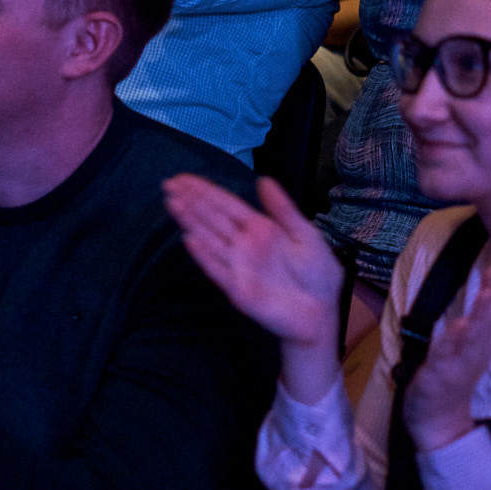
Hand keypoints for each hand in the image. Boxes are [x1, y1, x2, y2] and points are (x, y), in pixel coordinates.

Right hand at [163, 175, 342, 349]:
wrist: (322, 311)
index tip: (183, 178)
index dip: (205, 190)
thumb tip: (263, 179)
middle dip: (191, 201)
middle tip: (168, 183)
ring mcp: (238, 267)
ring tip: (173, 203)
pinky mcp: (238, 290)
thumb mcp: (305, 234)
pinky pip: (218, 270)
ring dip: (191, 222)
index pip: (226, 205)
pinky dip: (204, 256)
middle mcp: (244, 245)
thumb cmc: (317, 273)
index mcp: (260, 228)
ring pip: (210, 239)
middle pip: (213, 218)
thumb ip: (283, 209)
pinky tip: (189, 239)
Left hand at [402, 257, 490, 452]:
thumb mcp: (474, 352)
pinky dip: (451, 346)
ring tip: (485, 298)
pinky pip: (443, 361)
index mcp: (481, 351)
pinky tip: (457, 328)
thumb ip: (486, 324)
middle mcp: (472, 359)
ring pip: (470, 345)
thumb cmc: (455, 381)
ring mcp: (455, 370)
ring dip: (479, 322)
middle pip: (485, 331)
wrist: (438, 424)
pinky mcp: (435, 381)